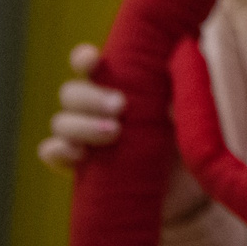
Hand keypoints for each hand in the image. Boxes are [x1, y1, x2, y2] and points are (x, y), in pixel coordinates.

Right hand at [40, 43, 206, 221]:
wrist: (188, 186)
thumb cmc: (190, 139)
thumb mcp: (193, 114)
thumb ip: (184, 98)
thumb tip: (167, 98)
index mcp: (121, 86)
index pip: (90, 66)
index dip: (83, 59)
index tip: (92, 60)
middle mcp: (98, 109)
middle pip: (71, 93)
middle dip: (90, 97)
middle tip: (120, 106)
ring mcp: (85, 138)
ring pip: (61, 121)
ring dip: (82, 125)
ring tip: (114, 132)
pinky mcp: (80, 168)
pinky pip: (53, 153)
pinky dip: (59, 150)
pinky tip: (80, 154)